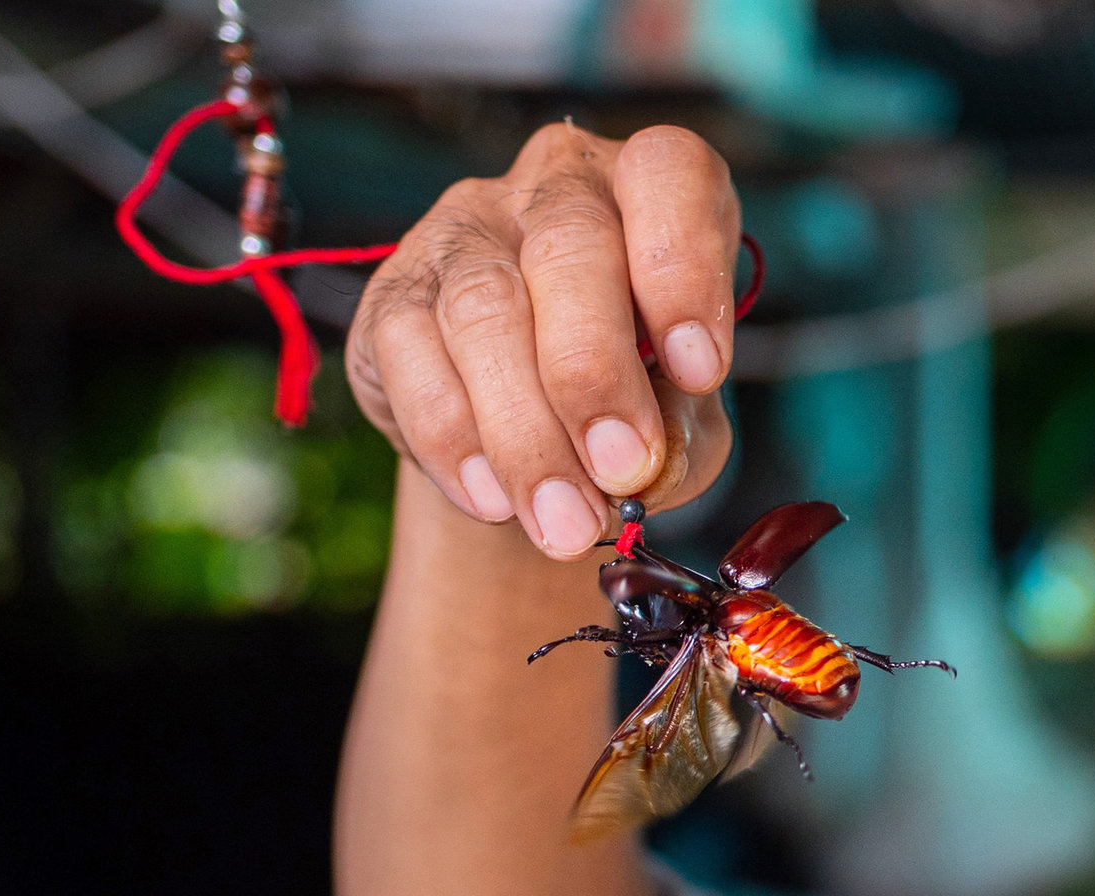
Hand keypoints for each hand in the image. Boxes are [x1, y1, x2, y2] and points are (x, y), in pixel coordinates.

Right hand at [346, 122, 740, 558]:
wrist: (537, 439)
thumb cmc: (637, 406)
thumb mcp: (686, 416)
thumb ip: (681, 429)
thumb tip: (640, 462)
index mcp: (648, 189)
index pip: (669, 173)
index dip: (685, 267)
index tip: (701, 371)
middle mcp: (556, 187)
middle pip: (569, 248)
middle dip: (596, 373)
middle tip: (621, 471)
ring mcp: (465, 230)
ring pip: (484, 309)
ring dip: (526, 431)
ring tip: (563, 522)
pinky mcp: (394, 292)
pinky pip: (413, 356)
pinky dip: (455, 440)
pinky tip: (494, 500)